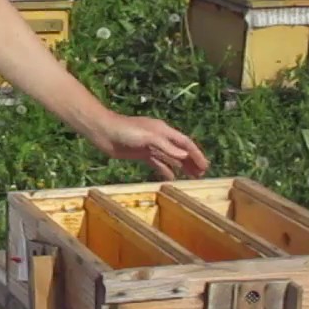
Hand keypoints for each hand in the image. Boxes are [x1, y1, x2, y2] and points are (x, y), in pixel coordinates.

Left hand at [92, 113, 209, 180]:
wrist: (103, 131)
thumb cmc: (125, 130)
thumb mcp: (147, 137)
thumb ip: (166, 146)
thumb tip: (184, 156)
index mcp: (163, 131)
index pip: (184, 143)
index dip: (196, 154)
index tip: (205, 166)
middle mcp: (159, 138)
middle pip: (180, 150)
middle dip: (191, 161)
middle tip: (202, 174)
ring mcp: (150, 146)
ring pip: (170, 158)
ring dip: (181, 166)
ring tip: (192, 177)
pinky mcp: (141, 154)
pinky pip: (157, 163)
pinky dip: (165, 170)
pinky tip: (172, 178)